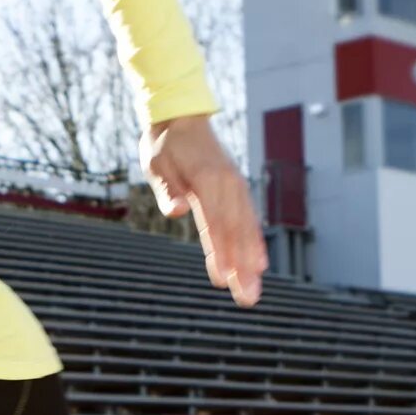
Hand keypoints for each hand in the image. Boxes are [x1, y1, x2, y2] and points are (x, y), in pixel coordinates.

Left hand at [143, 113, 266, 307]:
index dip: (220, 253)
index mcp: (207, 180)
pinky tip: (258, 264)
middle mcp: (228, 185)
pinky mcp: (237, 190)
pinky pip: (249, 221)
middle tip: (248, 299)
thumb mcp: (156, 163)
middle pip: (237, 233)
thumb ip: (168, 189)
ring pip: (247, 230)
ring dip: (251, 262)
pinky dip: (255, 243)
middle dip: (243, 268)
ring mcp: (236, 187)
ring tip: (254, 290)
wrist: (181, 116)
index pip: (215, 223)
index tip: (223, 279)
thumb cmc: (164, 143)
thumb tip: (177, 211)